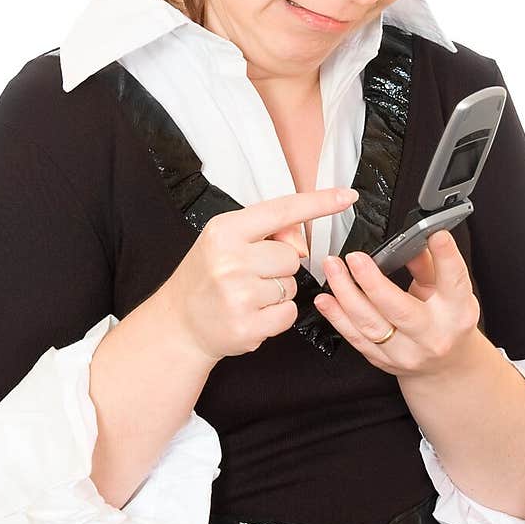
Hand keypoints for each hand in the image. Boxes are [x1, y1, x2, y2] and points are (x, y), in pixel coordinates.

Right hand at [161, 186, 359, 365]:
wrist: (178, 323)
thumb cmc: (205, 278)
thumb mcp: (225, 241)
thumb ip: (265, 232)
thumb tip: (300, 240)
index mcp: (225, 231)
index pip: (282, 210)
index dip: (318, 202)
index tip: (345, 196)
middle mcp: (230, 260)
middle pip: (292, 256)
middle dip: (280, 267)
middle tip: (251, 276)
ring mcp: (238, 295)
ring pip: (292, 286)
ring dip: (277, 293)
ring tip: (247, 296)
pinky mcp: (246, 326)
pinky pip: (288, 314)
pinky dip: (277, 317)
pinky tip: (252, 314)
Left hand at [314, 229, 480, 377]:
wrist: (444, 367)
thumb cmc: (447, 322)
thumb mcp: (448, 292)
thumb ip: (430, 265)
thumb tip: (412, 239)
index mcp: (457, 312)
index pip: (454, 281)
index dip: (447, 256)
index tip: (435, 233)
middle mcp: (433, 335)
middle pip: (400, 309)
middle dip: (372, 282)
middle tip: (354, 257)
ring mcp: (407, 353)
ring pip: (370, 324)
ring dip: (346, 294)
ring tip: (334, 269)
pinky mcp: (384, 361)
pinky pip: (355, 338)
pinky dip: (337, 317)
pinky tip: (325, 299)